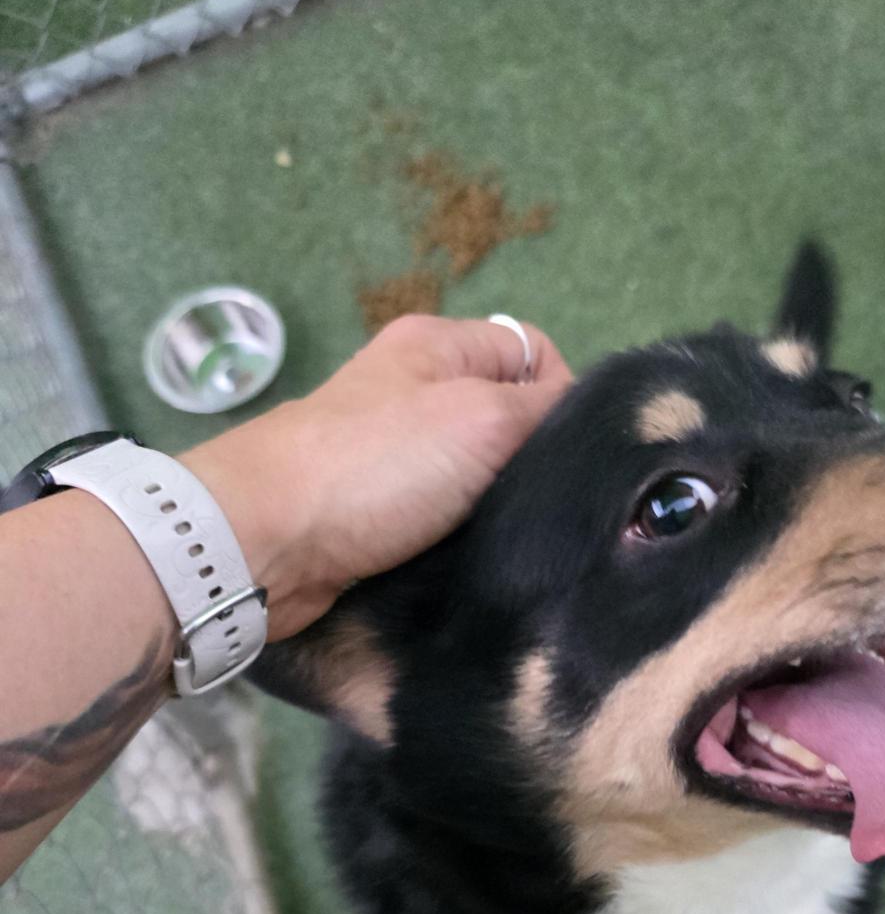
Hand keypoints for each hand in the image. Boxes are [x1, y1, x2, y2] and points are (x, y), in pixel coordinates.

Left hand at [185, 315, 571, 639]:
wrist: (263, 541)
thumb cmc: (375, 467)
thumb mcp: (482, 418)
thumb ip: (545, 408)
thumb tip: (591, 414)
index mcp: (438, 346)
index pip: (535, 353)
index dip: (565, 400)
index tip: (568, 457)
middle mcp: (414, 391)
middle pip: (508, 421)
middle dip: (534, 466)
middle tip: (551, 512)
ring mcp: (390, 454)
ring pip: (477, 478)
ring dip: (498, 512)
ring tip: (519, 547)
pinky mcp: (373, 514)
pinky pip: (441, 521)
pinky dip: (460, 542)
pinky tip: (476, 567)